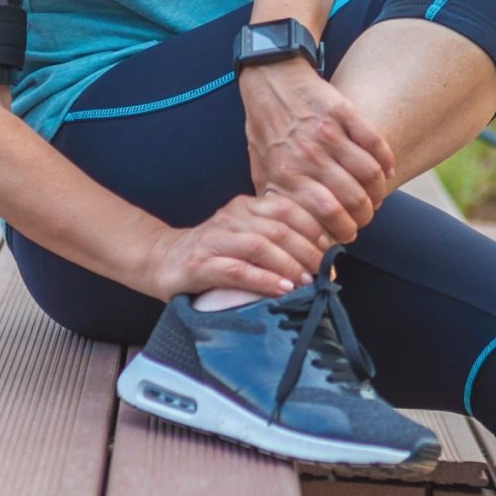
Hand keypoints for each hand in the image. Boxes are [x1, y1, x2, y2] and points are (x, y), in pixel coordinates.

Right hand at [130, 190, 332, 301]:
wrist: (162, 260)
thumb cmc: (215, 253)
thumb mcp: (247, 235)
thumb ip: (277, 238)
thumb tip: (323, 256)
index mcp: (247, 206)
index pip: (290, 209)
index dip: (316, 230)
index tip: (333, 252)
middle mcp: (232, 217)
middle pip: (280, 228)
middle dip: (308, 252)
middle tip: (325, 273)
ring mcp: (215, 240)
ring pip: (260, 246)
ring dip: (289, 265)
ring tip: (307, 282)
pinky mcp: (200, 264)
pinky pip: (236, 270)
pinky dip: (263, 280)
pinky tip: (281, 289)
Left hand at [238, 57, 396, 241]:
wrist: (270, 80)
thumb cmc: (266, 128)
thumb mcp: (261, 168)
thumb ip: (276, 199)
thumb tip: (292, 230)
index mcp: (287, 175)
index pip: (327, 214)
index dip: (345, 229)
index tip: (348, 232)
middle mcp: (308, 156)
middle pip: (353, 198)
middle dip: (366, 214)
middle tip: (366, 216)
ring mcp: (328, 133)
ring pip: (370, 173)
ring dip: (379, 190)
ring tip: (376, 196)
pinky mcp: (344, 112)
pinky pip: (376, 143)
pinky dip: (387, 161)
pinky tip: (387, 171)